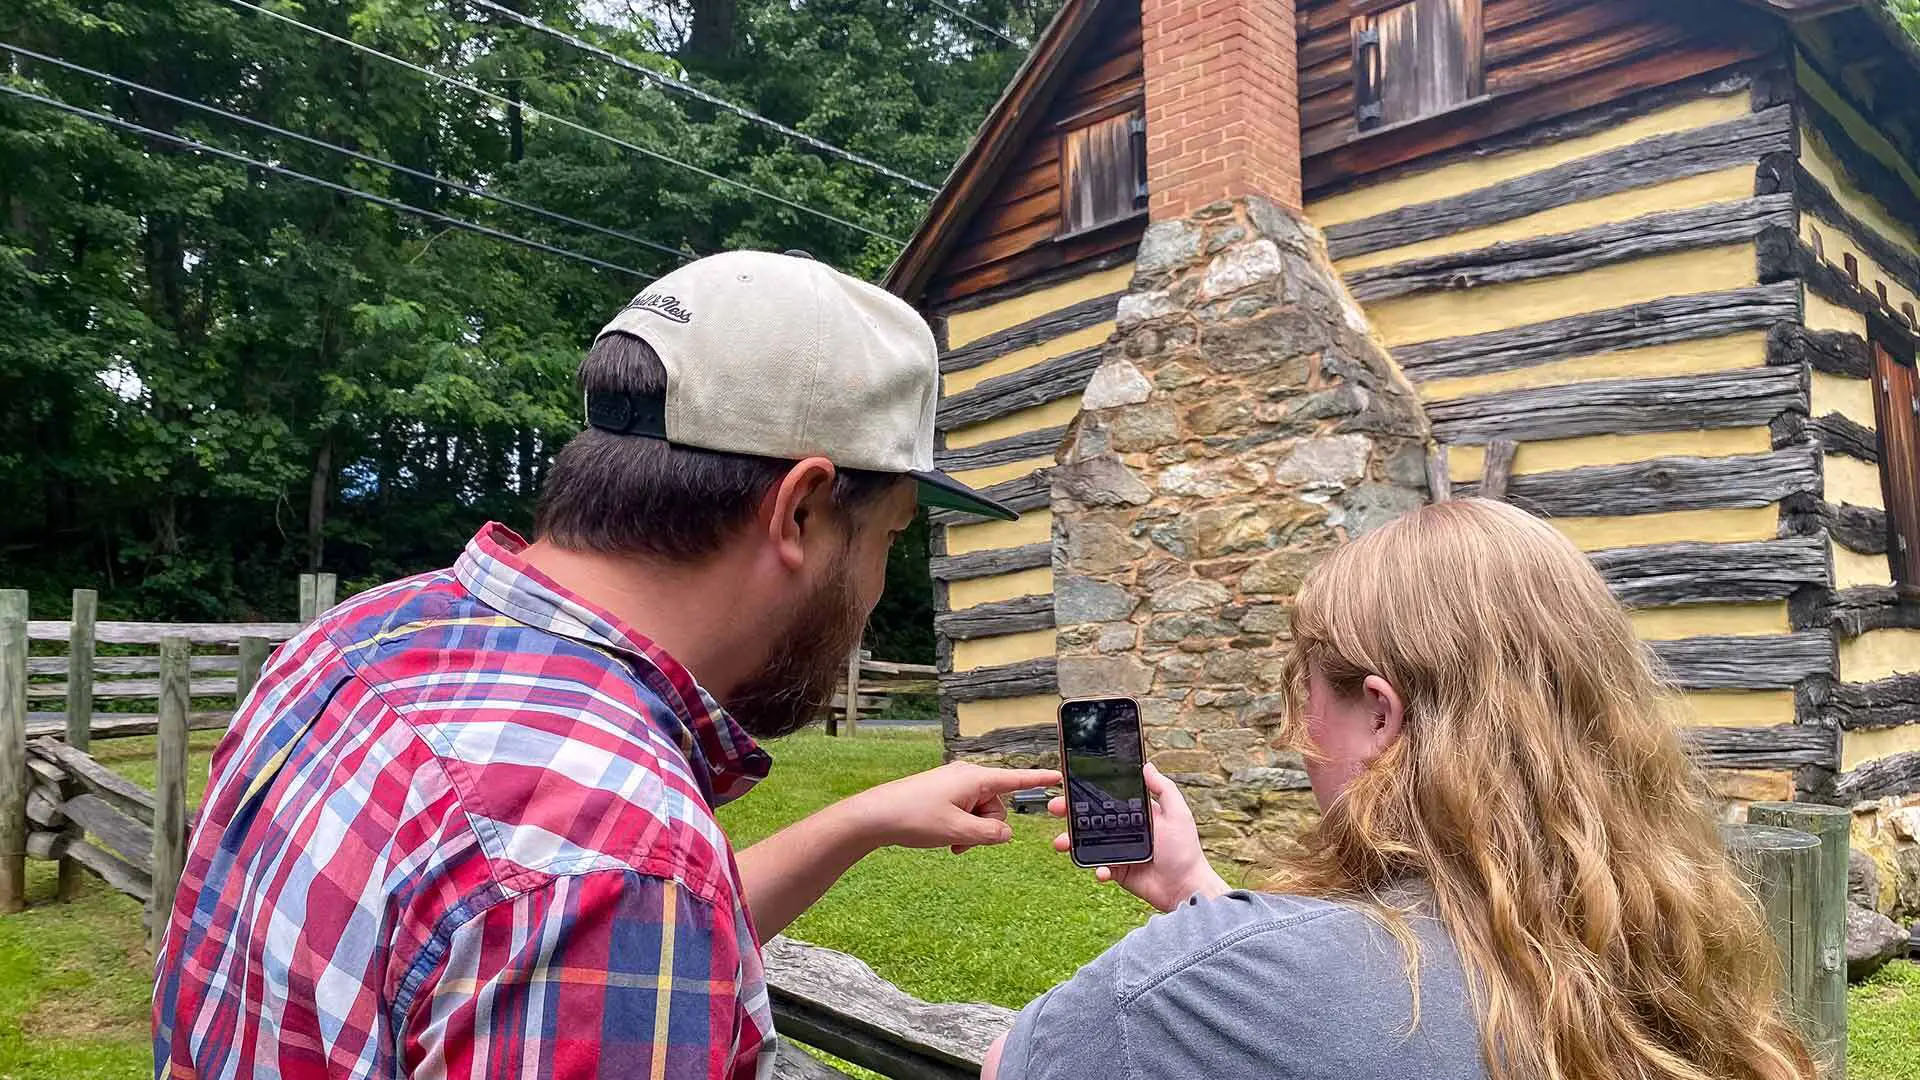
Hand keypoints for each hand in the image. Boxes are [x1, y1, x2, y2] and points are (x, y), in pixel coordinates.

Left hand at [841, 761, 1060, 854]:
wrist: (874, 816)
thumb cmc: (913, 818)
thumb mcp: (958, 832)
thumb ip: (989, 835)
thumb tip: (1005, 835)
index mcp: (975, 778)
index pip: (1016, 780)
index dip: (1039, 780)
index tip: (1059, 776)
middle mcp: (967, 776)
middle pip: (996, 807)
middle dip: (985, 829)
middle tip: (961, 841)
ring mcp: (953, 785)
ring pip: (980, 814)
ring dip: (970, 832)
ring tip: (950, 842)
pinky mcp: (942, 794)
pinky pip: (964, 813)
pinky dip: (960, 828)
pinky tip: (946, 839)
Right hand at [1050, 763, 1231, 911]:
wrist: (1185, 887)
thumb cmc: (1185, 850)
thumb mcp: (1177, 813)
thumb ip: (1163, 789)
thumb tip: (1147, 765)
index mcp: (1136, 813)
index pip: (1108, 798)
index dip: (1088, 791)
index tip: (1070, 783)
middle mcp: (1124, 830)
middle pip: (1091, 817)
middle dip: (1070, 812)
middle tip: (1056, 808)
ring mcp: (1118, 850)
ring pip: (1088, 842)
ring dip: (1071, 841)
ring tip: (1061, 842)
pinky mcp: (1117, 871)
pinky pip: (1099, 867)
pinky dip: (1096, 868)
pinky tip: (1102, 871)